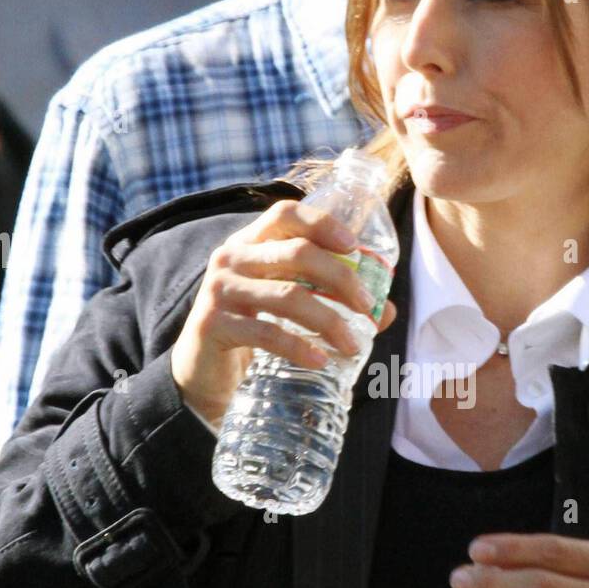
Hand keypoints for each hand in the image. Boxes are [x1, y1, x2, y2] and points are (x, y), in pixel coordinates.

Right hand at [170, 198, 396, 427]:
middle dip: (341, 278)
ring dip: (329, 320)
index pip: (286, 214)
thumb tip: (386, 310)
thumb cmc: (251, 332)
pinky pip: (267, 331)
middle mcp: (231, 257)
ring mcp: (219, 289)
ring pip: (288, 295)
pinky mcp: (213, 324)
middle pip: (297, 252)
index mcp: (250, 243)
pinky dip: (299, 346)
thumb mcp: (287, 309)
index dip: (323, 223)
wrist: (201, 373)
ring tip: (353, 345)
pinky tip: (321, 359)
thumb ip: (331, 302)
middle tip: (367, 307)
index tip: (355, 247)